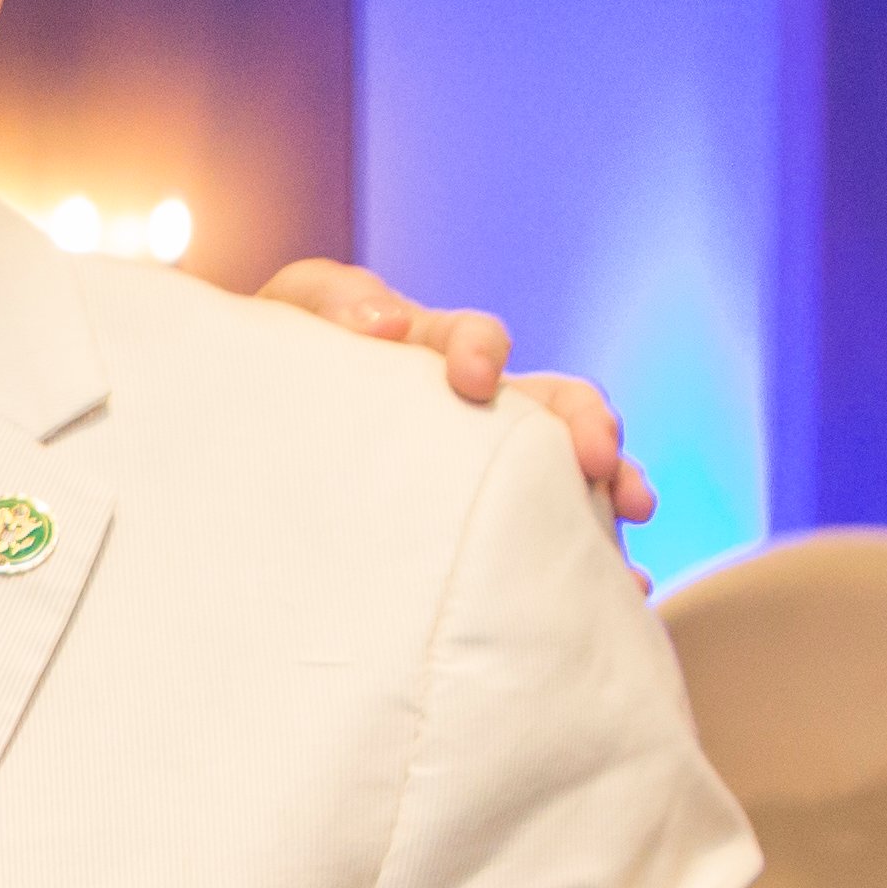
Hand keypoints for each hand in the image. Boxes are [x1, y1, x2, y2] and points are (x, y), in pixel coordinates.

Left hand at [257, 256, 654, 526]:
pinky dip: (596, 557)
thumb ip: (333, 300)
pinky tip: (622, 588)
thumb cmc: (279, 365)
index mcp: (432, 355)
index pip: (474, 341)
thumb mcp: (291, 314)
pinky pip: (554, 536)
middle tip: (597, 457)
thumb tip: (389, 324)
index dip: (480, 350)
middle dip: (587, 424)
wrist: (251, 433)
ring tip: (634, 511)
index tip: (470, 379)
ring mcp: (496, 466)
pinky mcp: (491, 521)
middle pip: (556, 404)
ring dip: (615, 484)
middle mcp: (482, 409)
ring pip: (573, 470)